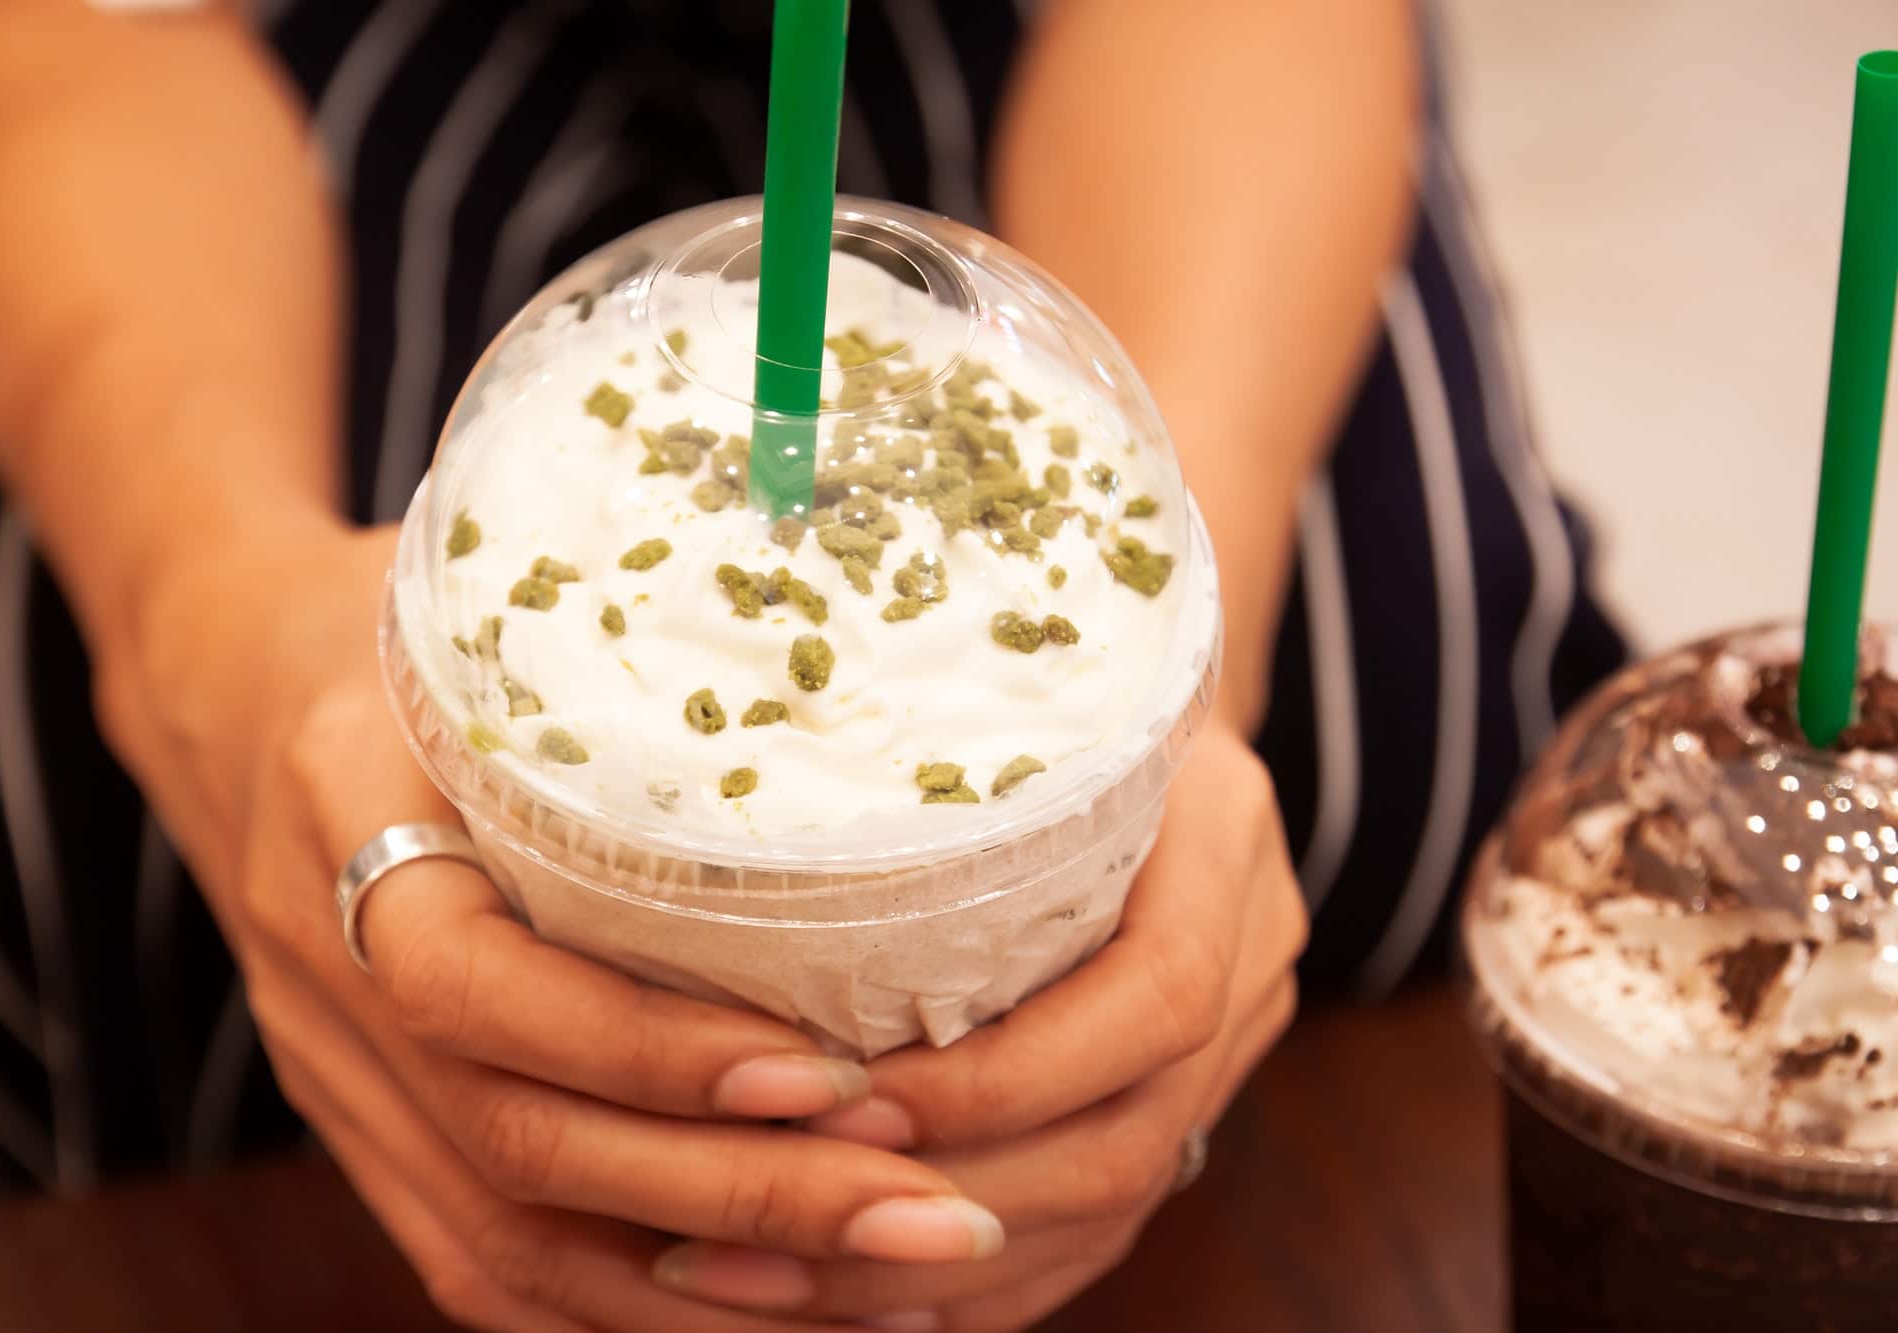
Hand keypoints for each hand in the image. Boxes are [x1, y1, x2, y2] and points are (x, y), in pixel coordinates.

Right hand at [93, 518, 1009, 1331]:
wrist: (226, 688)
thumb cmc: (391, 620)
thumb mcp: (481, 603)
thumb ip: (615, 650)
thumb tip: (849, 663)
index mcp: (345, 812)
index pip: (475, 985)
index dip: (651, 1048)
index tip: (827, 1070)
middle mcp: (325, 973)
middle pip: (519, 1143)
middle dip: (743, 1201)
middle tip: (934, 1216)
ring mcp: (335, 1072)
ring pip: (506, 1237)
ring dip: (709, 1294)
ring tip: (893, 1296)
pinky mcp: (363, 1127)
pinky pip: (478, 1258)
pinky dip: (626, 1311)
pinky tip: (773, 1318)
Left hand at [647, 725, 1307, 1330]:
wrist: (1133, 696)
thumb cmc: (1027, 686)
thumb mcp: (998, 703)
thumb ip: (926, 782)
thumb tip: (716, 873)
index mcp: (1222, 843)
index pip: (1153, 999)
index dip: (1004, 1075)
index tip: (843, 1102)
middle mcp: (1252, 955)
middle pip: (1131, 1137)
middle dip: (941, 1202)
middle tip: (765, 1218)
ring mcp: (1235, 1041)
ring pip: (1110, 1207)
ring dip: (929, 1268)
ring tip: (762, 1283)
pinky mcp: (1185, 1099)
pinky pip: (1097, 1226)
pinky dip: (975, 1284)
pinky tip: (855, 1304)